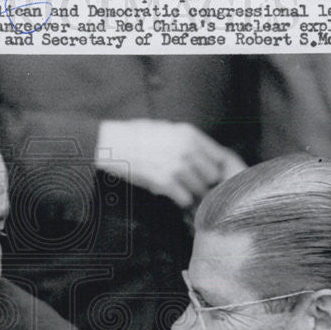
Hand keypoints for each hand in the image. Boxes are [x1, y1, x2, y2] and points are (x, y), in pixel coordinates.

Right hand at [95, 119, 246, 207]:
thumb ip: (187, 140)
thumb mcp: (167, 129)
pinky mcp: (164, 181)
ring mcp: (177, 166)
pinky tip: (171, 195)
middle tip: (192, 186)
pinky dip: (179, 200)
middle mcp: (187, 149)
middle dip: (203, 183)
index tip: (207, 177)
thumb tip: (203, 156)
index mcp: (189, 134)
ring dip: (190, 193)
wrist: (112, 143)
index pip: (219, 156)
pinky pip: (185, 199)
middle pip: (212, 176)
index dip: (214, 169)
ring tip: (179, 190)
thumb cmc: (136, 136)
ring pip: (199, 189)